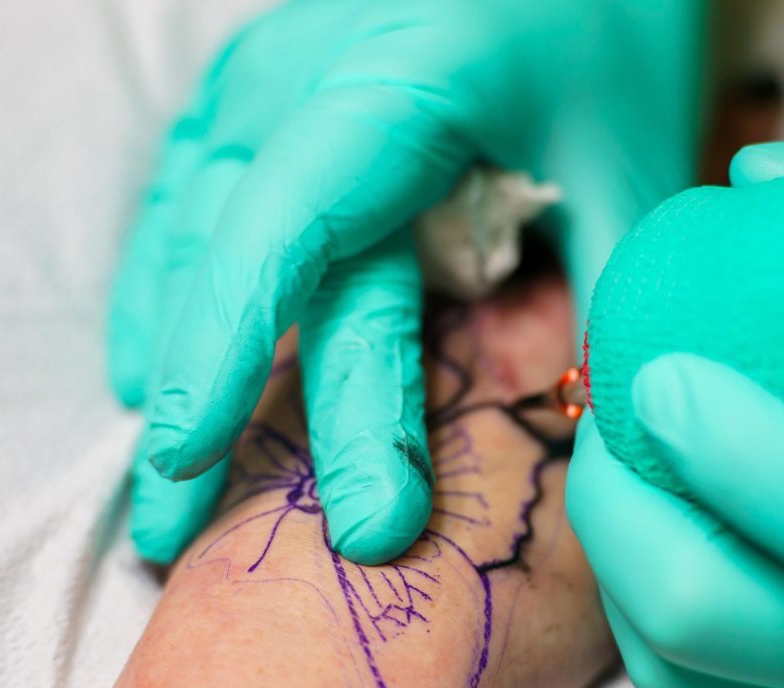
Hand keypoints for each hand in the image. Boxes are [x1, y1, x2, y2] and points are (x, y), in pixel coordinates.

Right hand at [108, 0, 703, 563]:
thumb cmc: (607, 52)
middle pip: (245, 258)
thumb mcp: (628, 172)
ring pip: (189, 234)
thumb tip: (581, 460)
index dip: (233, 350)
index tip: (199, 466)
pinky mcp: (251, 94)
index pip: (294, 227)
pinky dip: (170, 293)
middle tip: (176, 539)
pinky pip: (185, 202)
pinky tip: (155, 372)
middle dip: (210, 405)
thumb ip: (601, 304)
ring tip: (160, 487)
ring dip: (171, 361)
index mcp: (402, 82)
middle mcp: (301, 73)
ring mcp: (261, 76)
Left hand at [569, 357, 783, 687]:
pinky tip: (658, 553)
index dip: (744, 454)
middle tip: (609, 417)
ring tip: (619, 473)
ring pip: (686, 670)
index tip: (663, 376)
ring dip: (619, 558)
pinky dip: (650, 623)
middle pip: (727, 617)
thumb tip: (756, 179)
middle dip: (623, 507)